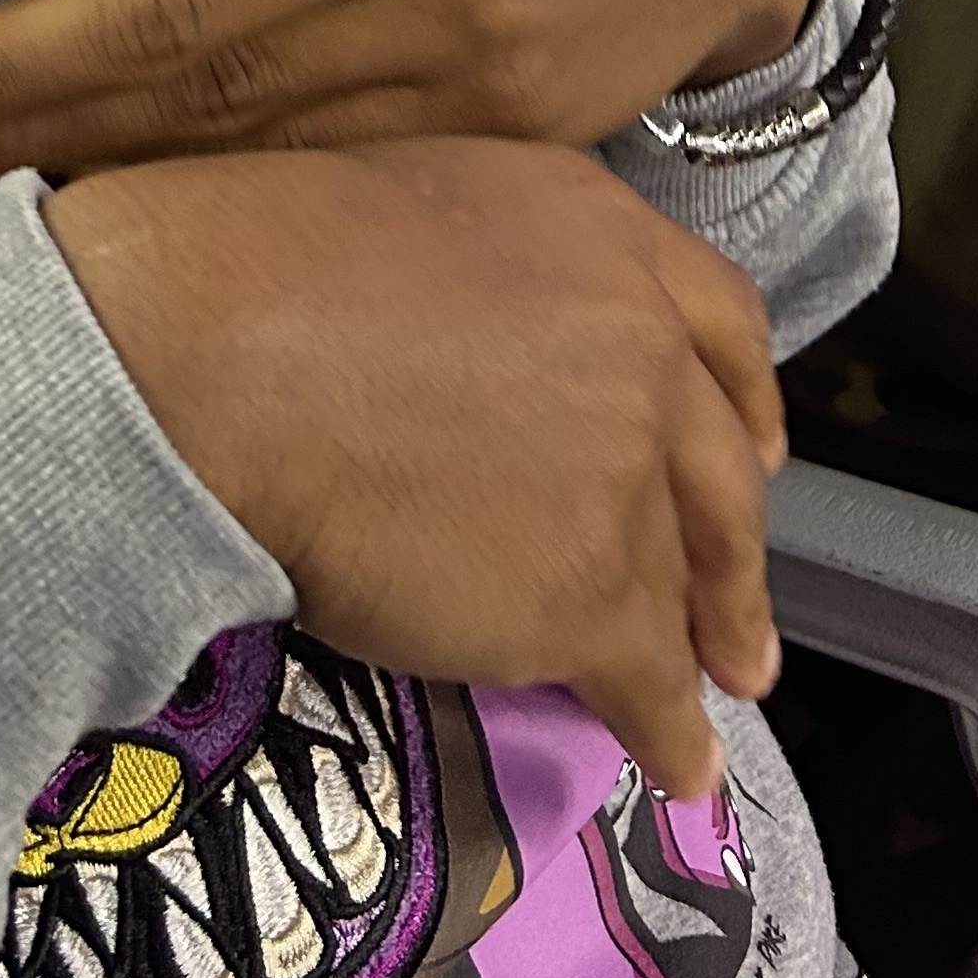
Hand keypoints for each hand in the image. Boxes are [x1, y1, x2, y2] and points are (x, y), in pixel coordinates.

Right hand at [46, 138, 782, 797]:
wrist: (221, 356)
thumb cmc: (264, 267)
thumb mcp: (426, 212)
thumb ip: (502, 280)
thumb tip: (489, 353)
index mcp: (601, 234)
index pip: (720, 320)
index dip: (741, 400)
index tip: (755, 450)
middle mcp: (639, 341)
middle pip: (721, 462)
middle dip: (737, 548)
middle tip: (739, 607)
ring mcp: (625, 469)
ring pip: (680, 573)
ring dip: (705, 640)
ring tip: (714, 693)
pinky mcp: (591, 590)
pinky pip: (646, 679)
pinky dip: (668, 732)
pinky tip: (678, 766)